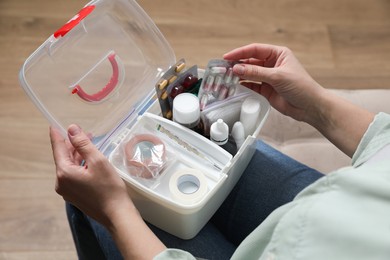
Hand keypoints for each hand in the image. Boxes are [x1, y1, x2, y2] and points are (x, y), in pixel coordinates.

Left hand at [50, 125, 165, 257]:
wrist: (116, 214)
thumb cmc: (109, 187)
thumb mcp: (97, 161)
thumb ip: (83, 144)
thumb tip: (71, 129)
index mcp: (64, 172)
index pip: (57, 149)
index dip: (57, 136)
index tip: (53, 125)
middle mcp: (61, 182)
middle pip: (63, 158)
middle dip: (73, 145)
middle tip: (85, 133)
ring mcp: (66, 191)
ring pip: (69, 167)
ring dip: (78, 155)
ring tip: (90, 145)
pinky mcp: (74, 196)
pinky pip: (73, 176)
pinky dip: (79, 166)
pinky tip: (89, 162)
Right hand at [223, 43, 325, 123]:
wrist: (310, 107)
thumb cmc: (301, 87)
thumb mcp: (277, 77)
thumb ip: (256, 73)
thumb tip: (237, 69)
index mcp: (278, 54)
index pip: (255, 50)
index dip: (240, 52)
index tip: (227, 57)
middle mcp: (272, 64)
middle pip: (250, 61)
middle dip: (237, 65)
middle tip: (223, 69)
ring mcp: (268, 77)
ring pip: (249, 74)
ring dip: (238, 75)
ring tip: (226, 77)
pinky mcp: (266, 90)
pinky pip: (251, 85)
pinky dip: (243, 85)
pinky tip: (235, 86)